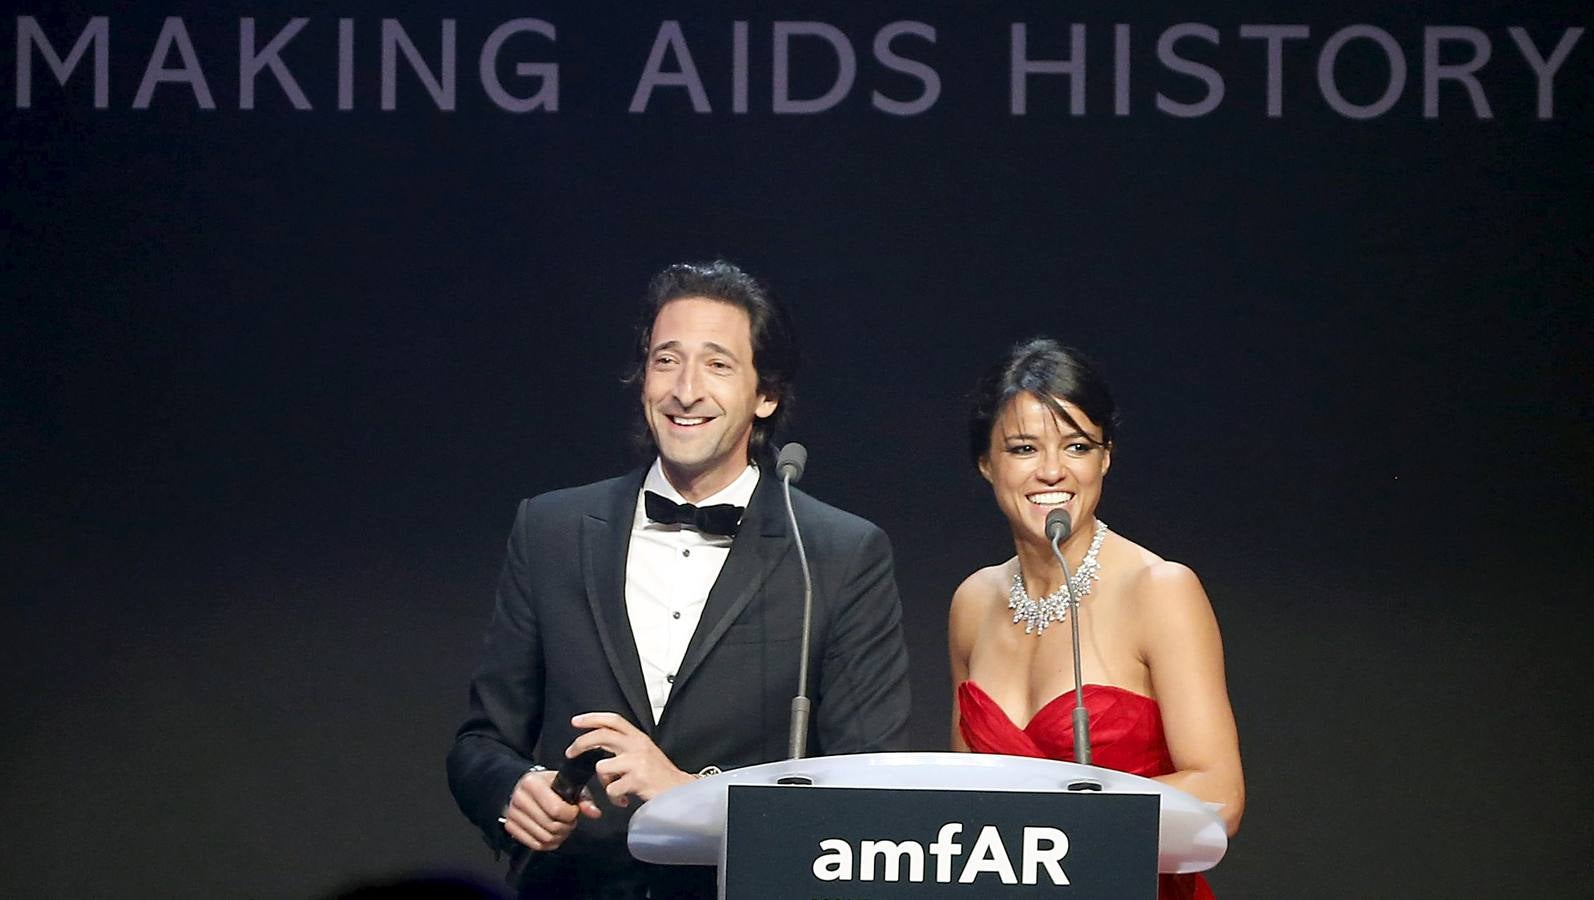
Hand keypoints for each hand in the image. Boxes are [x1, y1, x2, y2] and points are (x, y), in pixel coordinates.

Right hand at [501, 768, 601, 850]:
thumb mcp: (566, 784)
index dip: (571, 814)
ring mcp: (512, 814)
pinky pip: (535, 845)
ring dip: (559, 837)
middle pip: (551, 826)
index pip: (556, 810)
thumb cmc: (548, 785)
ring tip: (562, 827)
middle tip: (569, 821)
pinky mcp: (510, 826)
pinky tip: (553, 835)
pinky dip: (548, 844)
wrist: (524, 787)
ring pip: (544, 838)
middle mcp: (519, 798)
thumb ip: (583, 797)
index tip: (573, 810)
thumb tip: (595, 813)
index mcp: (532, 783)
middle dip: (566, 827)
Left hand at [567, 712, 694, 806]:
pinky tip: (624, 799)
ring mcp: (637, 762)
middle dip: (581, 744)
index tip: (576, 721)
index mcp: (638, 737)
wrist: (679, 791)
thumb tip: (598, 746)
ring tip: (615, 786)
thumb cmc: (660, 774)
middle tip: (571, 753)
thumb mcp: (645, 752)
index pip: (613, 720)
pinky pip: (612, 789)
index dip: (592, 718)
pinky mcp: (637, 780)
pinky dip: (614, 798)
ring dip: (604, 781)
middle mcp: (638, 746)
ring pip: (602, 767)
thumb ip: (625, 746)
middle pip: (602, 736)